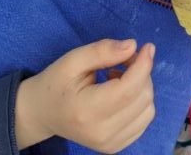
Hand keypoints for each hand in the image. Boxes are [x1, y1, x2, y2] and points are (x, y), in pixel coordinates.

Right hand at [14, 39, 155, 151]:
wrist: (43, 113)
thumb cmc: (56, 83)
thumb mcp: (73, 59)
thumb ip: (102, 51)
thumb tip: (132, 46)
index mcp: (87, 111)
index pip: (127, 90)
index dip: (143, 66)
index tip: (147, 46)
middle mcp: (101, 133)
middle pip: (141, 98)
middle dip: (141, 72)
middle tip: (124, 58)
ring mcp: (110, 144)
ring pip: (147, 110)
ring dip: (142, 86)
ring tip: (119, 75)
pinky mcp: (115, 146)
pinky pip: (143, 120)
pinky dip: (140, 101)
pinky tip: (121, 92)